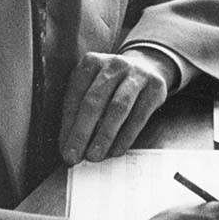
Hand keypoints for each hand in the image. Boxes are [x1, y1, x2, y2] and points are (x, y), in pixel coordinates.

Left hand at [58, 49, 175, 163]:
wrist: (147, 67)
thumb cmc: (111, 85)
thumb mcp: (92, 87)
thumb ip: (79, 110)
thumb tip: (68, 145)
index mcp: (91, 62)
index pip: (75, 96)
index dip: (68, 124)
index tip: (64, 149)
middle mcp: (113, 65)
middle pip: (94, 101)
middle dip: (81, 132)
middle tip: (74, 157)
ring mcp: (136, 74)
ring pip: (117, 108)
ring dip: (103, 136)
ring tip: (94, 156)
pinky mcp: (154, 87)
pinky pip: (138, 116)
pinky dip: (125, 136)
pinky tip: (116, 151)